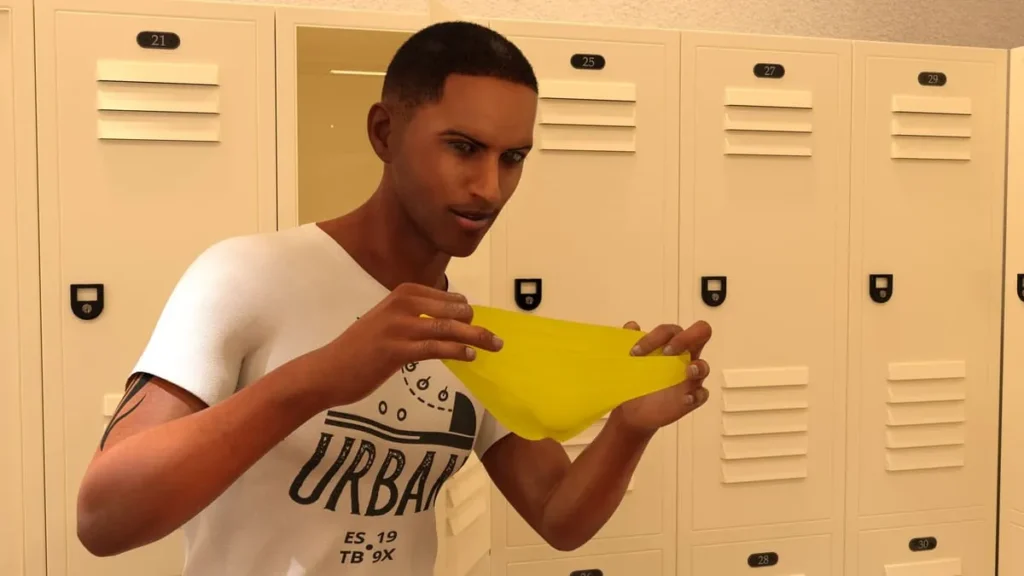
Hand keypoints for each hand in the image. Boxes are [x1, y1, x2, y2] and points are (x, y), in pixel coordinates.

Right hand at [315, 283, 502, 407]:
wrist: (328, 370)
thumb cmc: (360, 349)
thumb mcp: (388, 322)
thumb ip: (415, 317)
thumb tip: (451, 320)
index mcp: (402, 293)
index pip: (446, 297)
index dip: (465, 311)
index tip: (479, 323)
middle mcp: (402, 304)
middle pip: (453, 310)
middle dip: (477, 324)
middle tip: (496, 338)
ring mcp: (399, 326)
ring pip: (449, 328)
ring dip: (476, 337)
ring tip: (494, 346)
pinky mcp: (397, 350)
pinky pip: (436, 347)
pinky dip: (457, 350)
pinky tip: (470, 356)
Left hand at [610, 320, 711, 436]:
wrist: (631, 411)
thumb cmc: (633, 380)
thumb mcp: (626, 362)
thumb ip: (627, 341)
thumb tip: (631, 326)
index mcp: (669, 344)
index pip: (671, 330)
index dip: (656, 336)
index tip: (635, 352)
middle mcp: (684, 357)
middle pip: (700, 334)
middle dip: (686, 338)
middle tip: (667, 352)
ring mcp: (690, 378)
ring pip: (703, 366)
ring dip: (697, 366)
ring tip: (686, 371)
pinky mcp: (691, 398)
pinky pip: (702, 394)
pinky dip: (696, 395)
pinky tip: (685, 399)